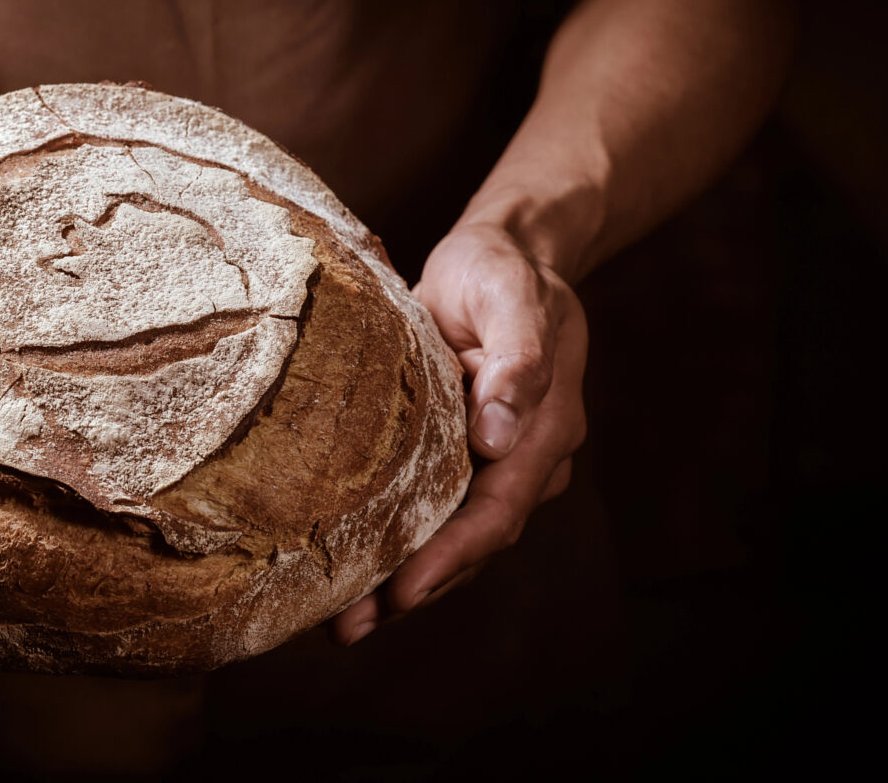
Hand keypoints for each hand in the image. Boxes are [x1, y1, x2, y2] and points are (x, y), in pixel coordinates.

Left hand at [331, 222, 587, 644]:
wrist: (501, 258)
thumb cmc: (501, 272)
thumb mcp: (510, 295)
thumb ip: (516, 361)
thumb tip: (497, 436)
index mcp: (544, 429)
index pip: (499, 509)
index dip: (452, 555)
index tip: (405, 591)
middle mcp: (522, 460)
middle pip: (473, 542)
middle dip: (415, 588)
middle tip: (351, 629)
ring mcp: (492, 466)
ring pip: (451, 539)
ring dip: (400, 583)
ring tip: (342, 625)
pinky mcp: (458, 459)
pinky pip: (431, 514)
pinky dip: (395, 548)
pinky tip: (349, 576)